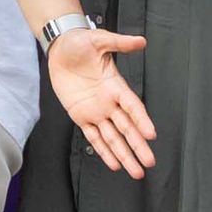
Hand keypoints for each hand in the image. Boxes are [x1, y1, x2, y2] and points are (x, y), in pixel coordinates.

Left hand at [46, 26, 154, 175]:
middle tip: (149, 161)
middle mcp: (109, 102)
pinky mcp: (81, 115)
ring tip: (136, 171)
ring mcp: (96, 111)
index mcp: (115, 85)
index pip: (132, 106)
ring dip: (124, 154)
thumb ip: (120, 43)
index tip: (151, 134)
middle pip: (127, 128)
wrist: (60, 48)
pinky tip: (114, 163)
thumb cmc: (80, 43)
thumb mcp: (99, 39)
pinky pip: (93, 136)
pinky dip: (103, 151)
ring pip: (113, 137)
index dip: (142, 120)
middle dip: (138, 145)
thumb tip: (141, 41)